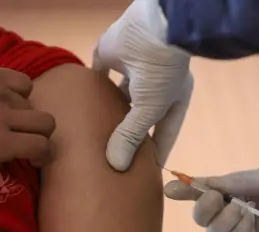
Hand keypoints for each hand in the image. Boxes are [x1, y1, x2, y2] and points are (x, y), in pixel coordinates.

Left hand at [0, 68, 55, 167]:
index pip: (42, 146)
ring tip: (8, 121)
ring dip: (24, 115)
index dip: (45, 155)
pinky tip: (6, 99)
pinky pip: (23, 82)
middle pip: (47, 122)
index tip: (35, 161)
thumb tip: (15, 175)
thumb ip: (1, 175)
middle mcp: (4, 115)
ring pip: (32, 104)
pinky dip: (19, 90)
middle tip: (26, 141)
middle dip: (41, 133)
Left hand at [92, 0, 192, 170]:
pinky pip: (100, 74)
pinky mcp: (112, 56)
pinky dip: (92, 84)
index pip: (165, 133)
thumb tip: (116, 166)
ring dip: (110, 112)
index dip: (158, 151)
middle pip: (141, 116)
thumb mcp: (150, 109)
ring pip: (120, 97)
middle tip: (118, 158)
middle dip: (131, 134)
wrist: (154, 31)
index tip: (149, 171)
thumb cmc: (162, 75)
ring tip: (96, 134)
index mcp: (173, 101)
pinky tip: (82, 99)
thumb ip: (131, 135)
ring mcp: (134, 72)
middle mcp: (155, 88)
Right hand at [165, 167, 258, 231]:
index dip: (188, 191)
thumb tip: (201, 181)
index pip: (207, 196)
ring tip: (244, 208)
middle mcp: (237, 220)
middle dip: (203, 204)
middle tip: (216, 195)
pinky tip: (250, 220)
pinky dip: (235, 229)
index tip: (171, 186)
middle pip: (202, 217)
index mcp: (240, 198)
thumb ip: (236, 180)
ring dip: (222, 216)